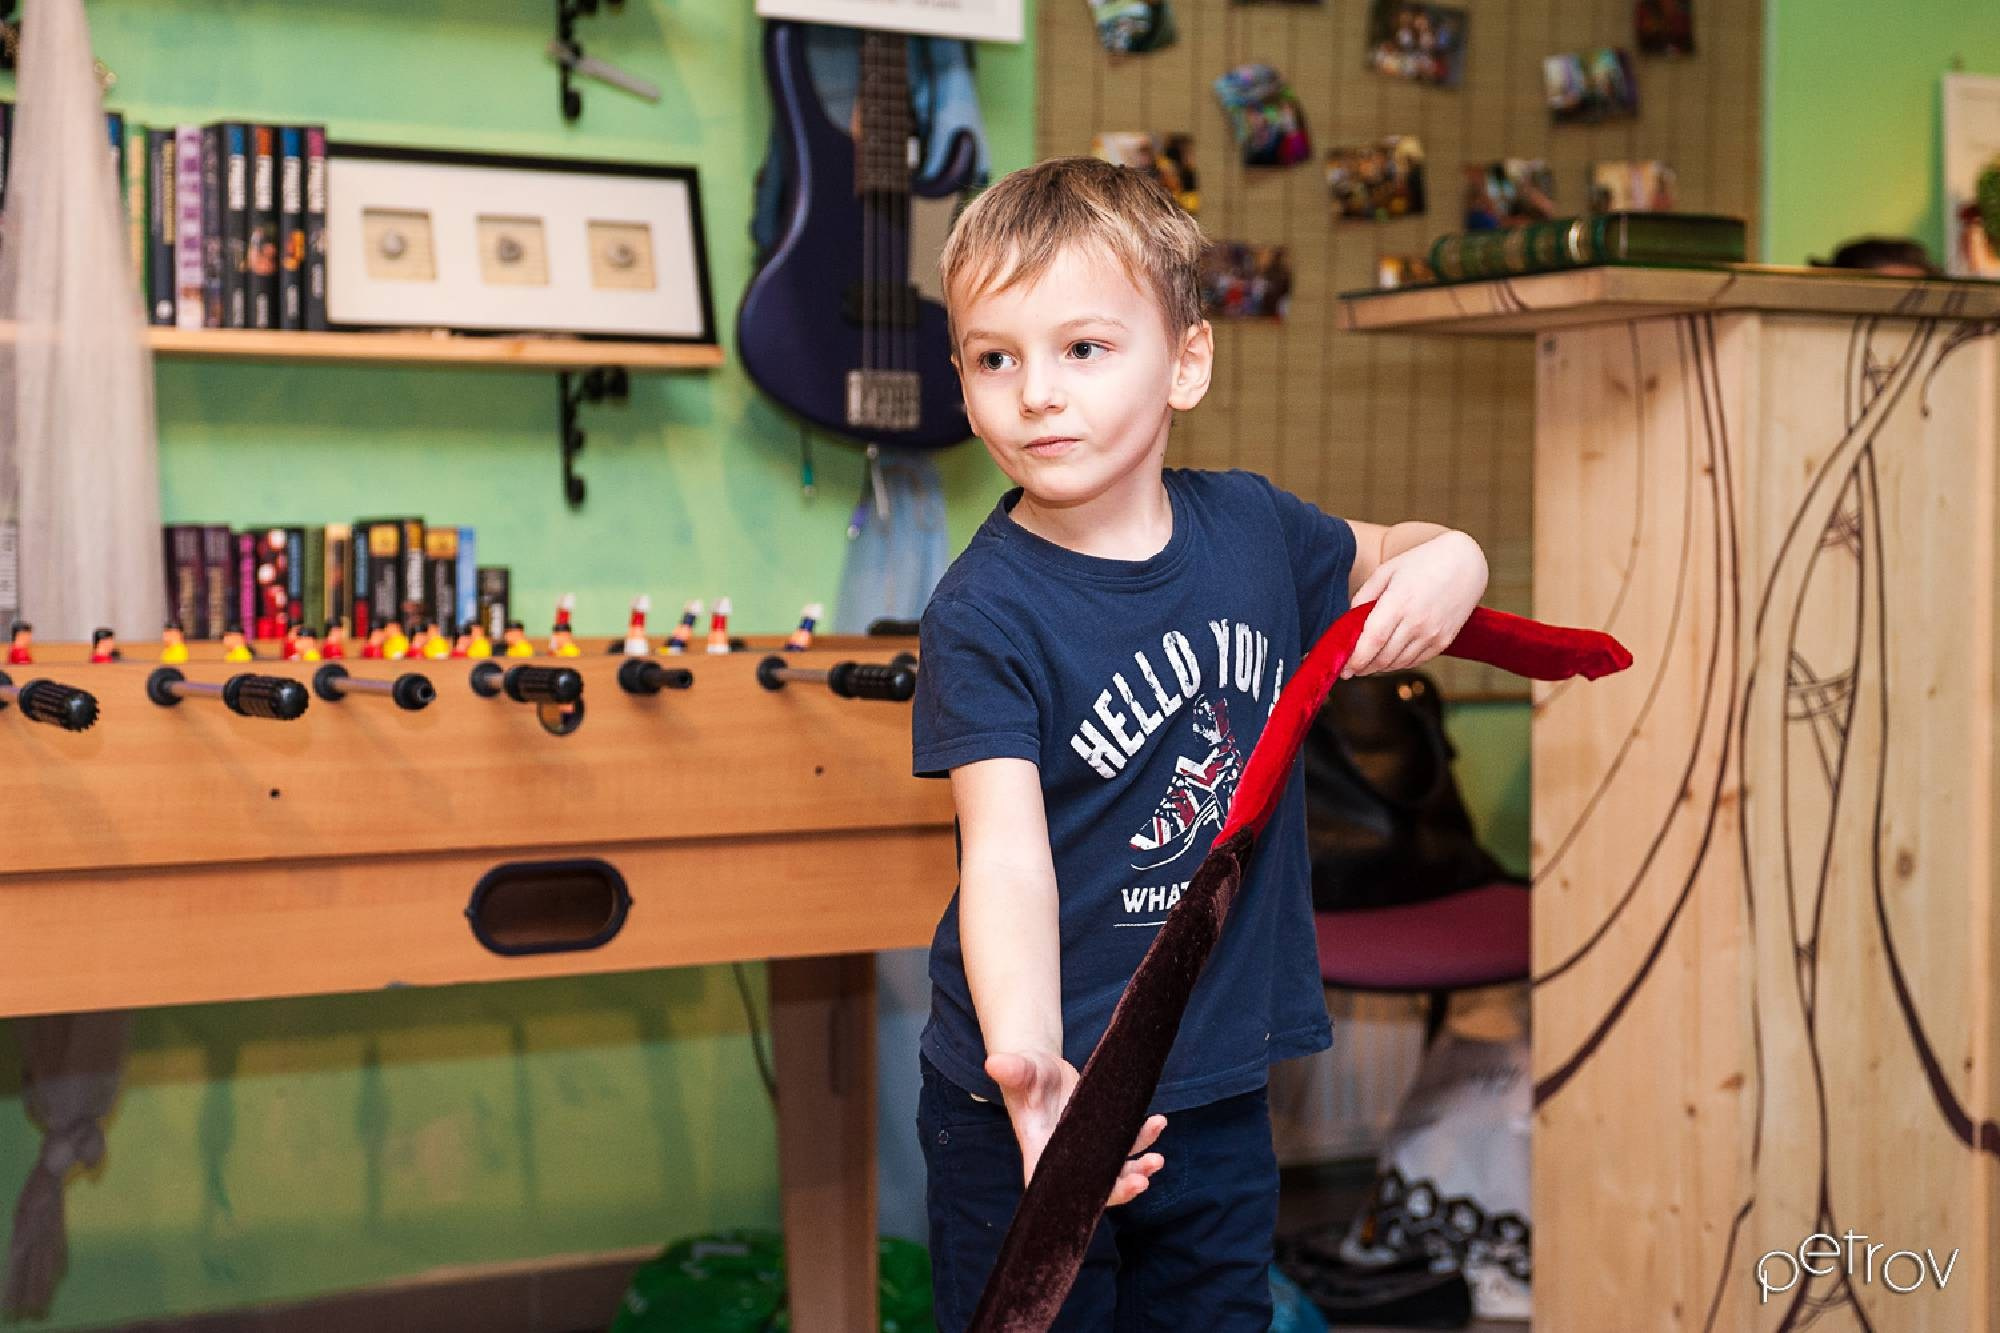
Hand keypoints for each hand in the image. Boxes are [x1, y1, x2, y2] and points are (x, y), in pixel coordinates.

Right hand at [986, 1050, 1166, 1205]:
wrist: (1041, 1066)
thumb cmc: (1026, 1072)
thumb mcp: (1020, 1070)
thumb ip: (1012, 1070)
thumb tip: (994, 1063)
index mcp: (1041, 1148)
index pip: (1052, 1183)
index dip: (1072, 1198)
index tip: (1093, 1201)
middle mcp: (1066, 1155)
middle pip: (1093, 1186)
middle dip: (1118, 1190)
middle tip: (1141, 1182)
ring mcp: (1087, 1147)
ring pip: (1115, 1169)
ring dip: (1138, 1168)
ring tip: (1157, 1159)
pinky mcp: (1103, 1134)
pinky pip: (1126, 1145)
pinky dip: (1143, 1140)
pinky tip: (1157, 1124)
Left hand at [1345, 530, 1487, 677]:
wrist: (1465, 562)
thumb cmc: (1421, 562)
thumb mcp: (1386, 571)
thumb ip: (1364, 597)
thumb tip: (1349, 622)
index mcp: (1399, 602)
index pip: (1372, 640)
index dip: (1355, 658)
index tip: (1343, 668)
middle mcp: (1417, 622)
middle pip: (1383, 657)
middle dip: (1363, 667)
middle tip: (1350, 669)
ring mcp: (1433, 634)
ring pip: (1398, 663)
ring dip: (1379, 668)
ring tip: (1367, 665)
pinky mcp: (1444, 641)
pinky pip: (1415, 661)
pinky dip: (1399, 663)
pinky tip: (1389, 659)